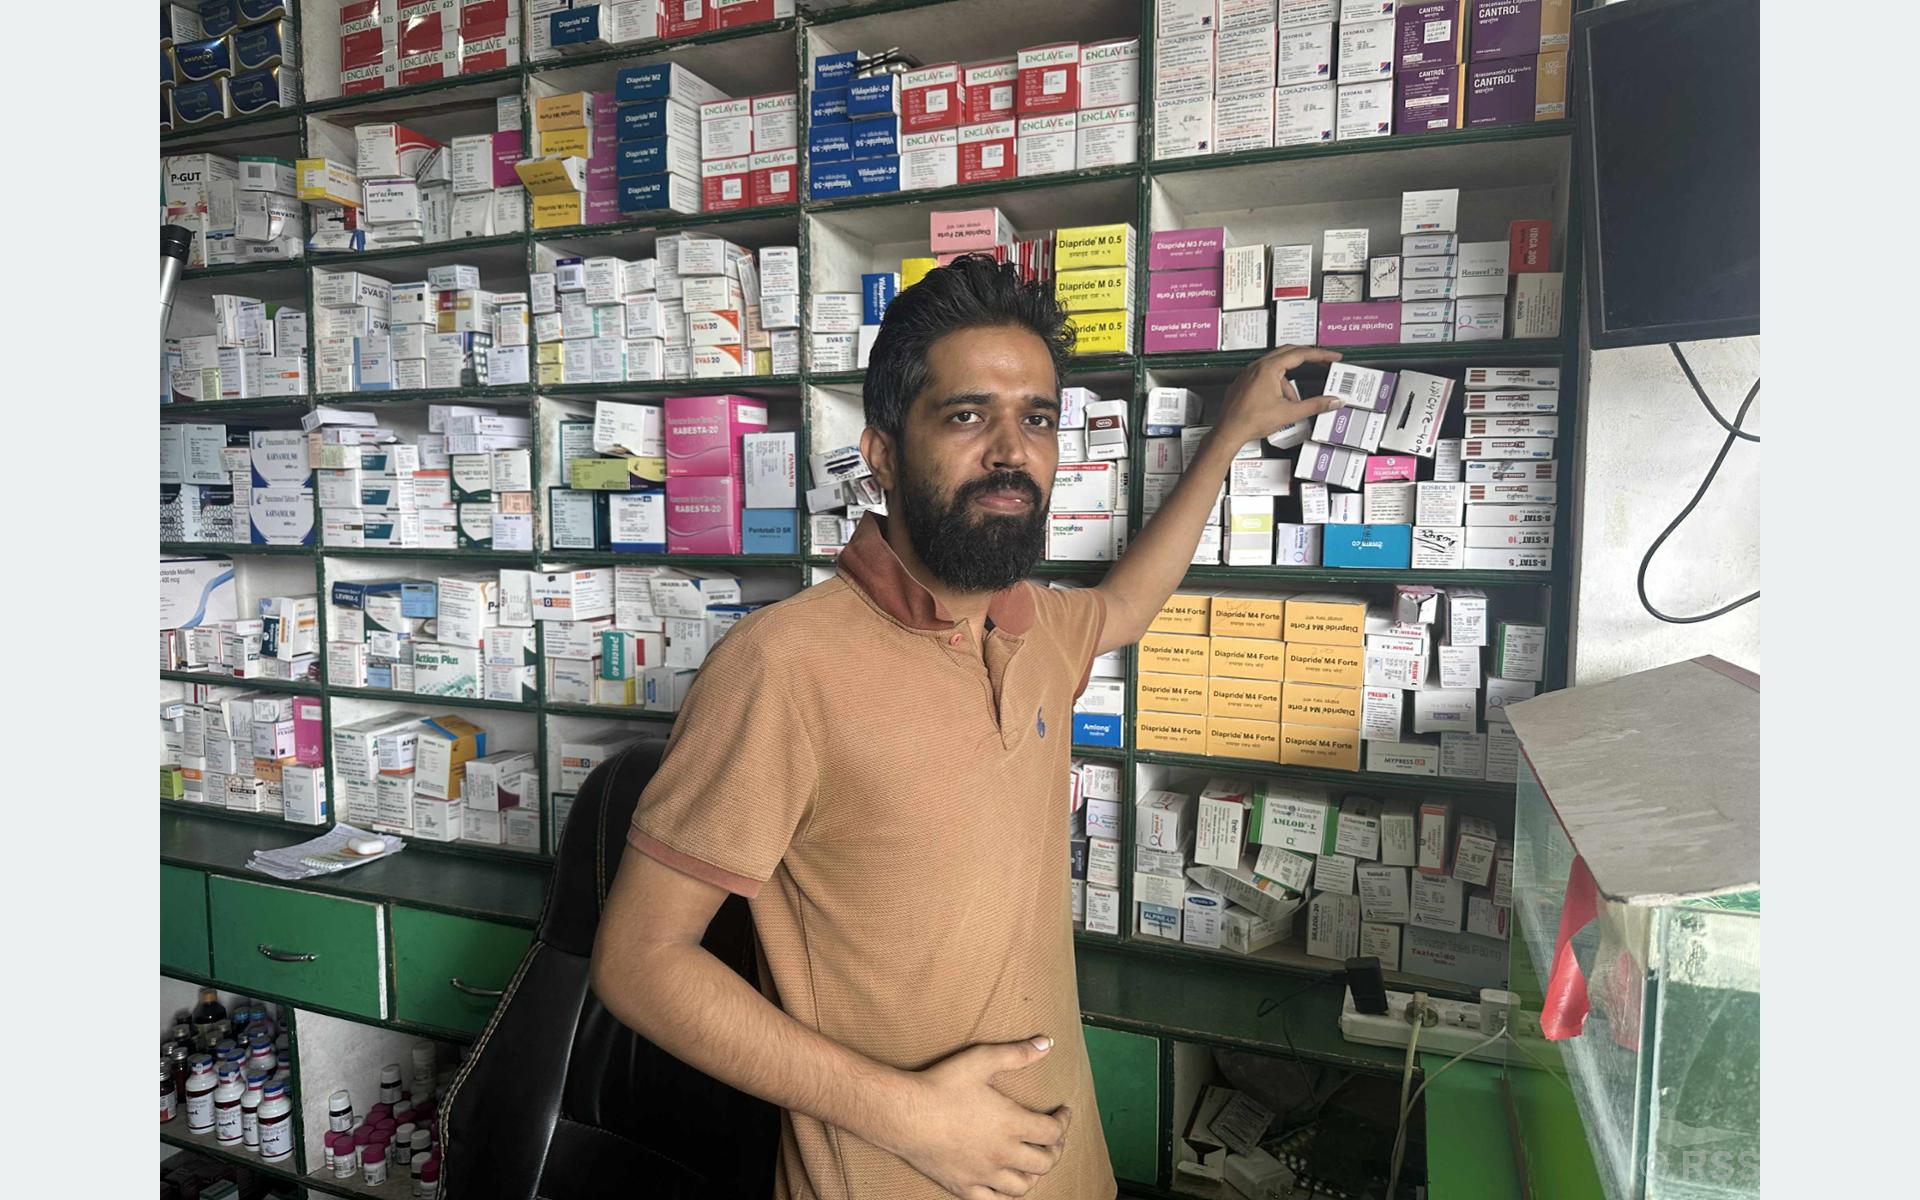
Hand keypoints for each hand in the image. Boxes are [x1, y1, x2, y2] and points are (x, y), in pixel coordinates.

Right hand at [877, 1036, 1074, 1198]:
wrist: (904, 1114)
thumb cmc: (942, 1085)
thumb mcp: (981, 1060)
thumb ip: (1016, 1053)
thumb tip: (1046, 1043)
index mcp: (1012, 1125)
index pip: (1053, 1133)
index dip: (1064, 1123)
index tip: (1063, 1113)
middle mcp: (1002, 1154)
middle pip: (1044, 1162)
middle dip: (1055, 1150)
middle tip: (1052, 1138)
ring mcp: (983, 1174)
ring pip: (1022, 1187)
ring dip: (1034, 1174)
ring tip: (1031, 1160)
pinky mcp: (963, 1187)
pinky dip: (1005, 1195)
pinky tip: (1004, 1182)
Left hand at [1216, 344, 1346, 444]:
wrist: (1228, 432)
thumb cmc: (1250, 421)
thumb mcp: (1289, 413)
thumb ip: (1315, 405)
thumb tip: (1333, 401)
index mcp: (1269, 368)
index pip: (1301, 354)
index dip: (1321, 355)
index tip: (1332, 357)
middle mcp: (1257, 367)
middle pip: (1288, 353)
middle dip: (1307, 359)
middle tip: (1322, 363)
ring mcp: (1248, 374)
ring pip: (1276, 368)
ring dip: (1289, 383)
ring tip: (1293, 403)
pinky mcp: (1244, 383)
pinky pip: (1265, 376)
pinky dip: (1277, 385)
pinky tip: (1279, 402)